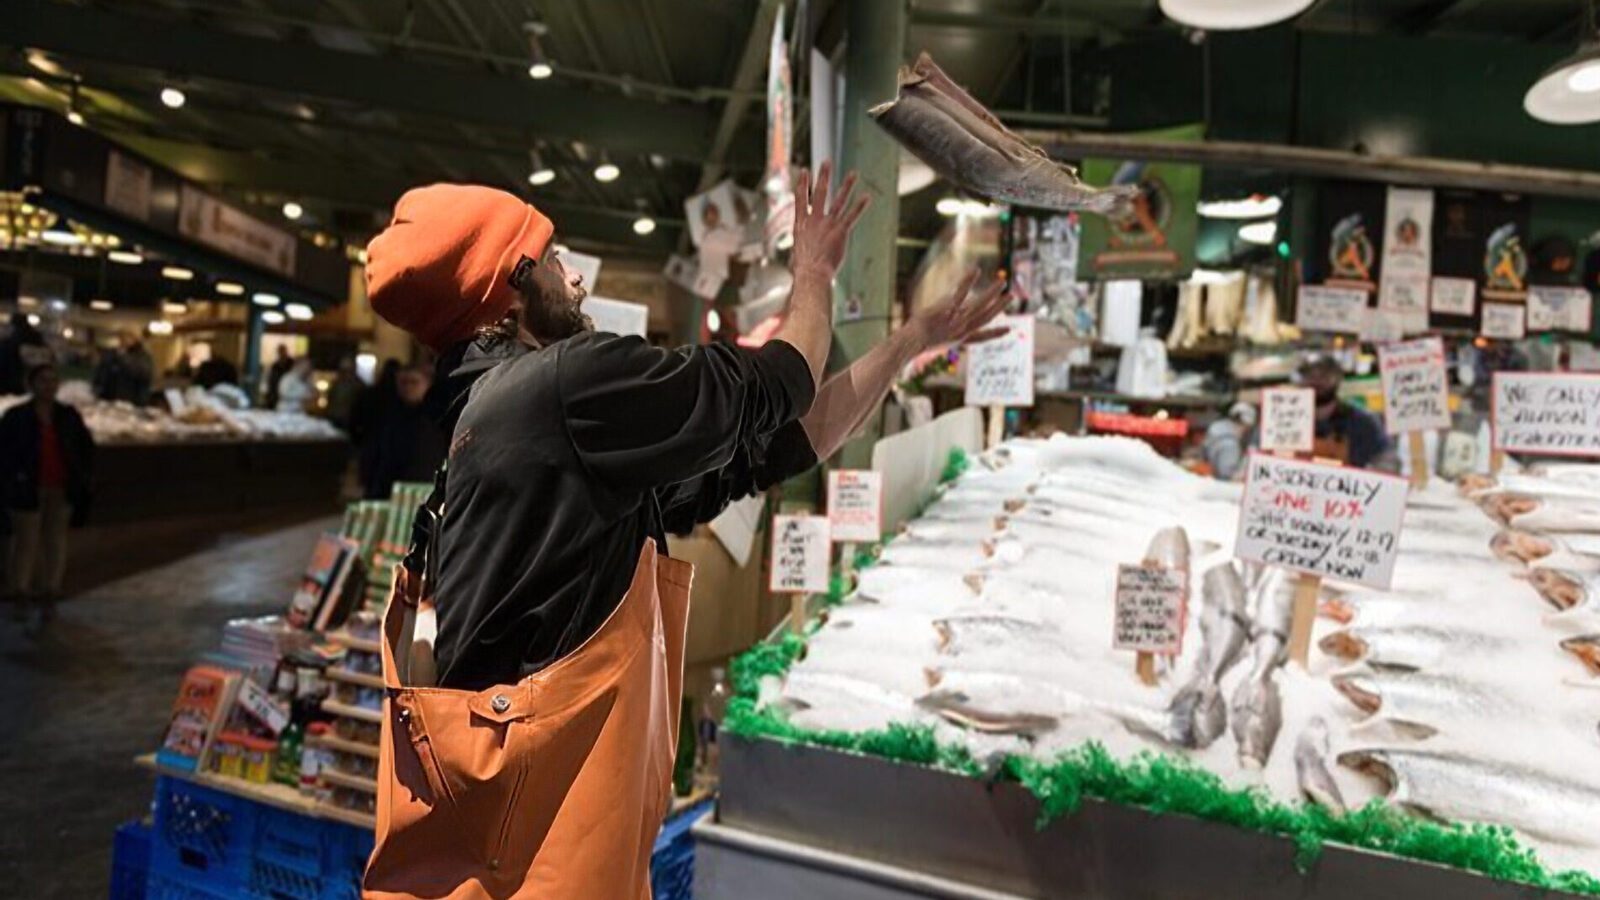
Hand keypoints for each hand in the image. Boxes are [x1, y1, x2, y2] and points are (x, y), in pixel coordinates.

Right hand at [789, 161, 870, 281]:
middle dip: (823, 176)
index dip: (803, 183)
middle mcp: (814, 220)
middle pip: (819, 193)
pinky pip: (852, 216)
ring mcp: (828, 224)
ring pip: (838, 201)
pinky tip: (866, 197)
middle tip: (826, 162)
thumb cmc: (803, 270)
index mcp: (801, 224)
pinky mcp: (840, 232)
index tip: (805, 171)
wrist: (811, 273)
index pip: (801, 199)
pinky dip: (859, 206)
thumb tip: (798, 258)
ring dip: (846, 186)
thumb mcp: (797, 255)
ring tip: (853, 174)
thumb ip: (801, 249)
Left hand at [906, 268, 1009, 351]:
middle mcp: (962, 329)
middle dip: (999, 307)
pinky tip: (976, 270)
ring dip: (992, 293)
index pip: (981, 337)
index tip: (1009, 329)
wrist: (911, 342)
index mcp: (959, 339)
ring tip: (1003, 281)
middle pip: (985, 317)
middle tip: (1011, 295)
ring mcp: (957, 319)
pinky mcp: (949, 308)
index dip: (995, 334)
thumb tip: (939, 329)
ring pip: (979, 305)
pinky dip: (969, 281)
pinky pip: (962, 292)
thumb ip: (940, 334)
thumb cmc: (917, 342)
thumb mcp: (930, 340)